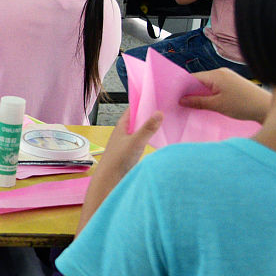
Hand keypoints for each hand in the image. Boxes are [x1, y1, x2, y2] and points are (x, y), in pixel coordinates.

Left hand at [78, 110, 161, 228]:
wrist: (110, 179)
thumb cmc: (118, 160)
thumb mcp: (135, 142)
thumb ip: (148, 128)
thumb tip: (159, 112)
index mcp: (121, 126)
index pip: (132, 109)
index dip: (142, 102)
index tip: (154, 95)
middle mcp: (123, 132)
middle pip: (137, 119)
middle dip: (148, 113)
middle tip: (165, 107)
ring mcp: (127, 142)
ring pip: (140, 130)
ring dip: (150, 126)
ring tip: (165, 120)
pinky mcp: (131, 152)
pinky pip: (142, 140)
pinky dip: (150, 137)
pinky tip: (159, 138)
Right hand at [179, 68, 270, 122]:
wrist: (266, 107)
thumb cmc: (243, 105)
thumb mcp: (217, 105)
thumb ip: (197, 101)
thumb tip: (181, 100)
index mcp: (216, 74)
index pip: (191, 78)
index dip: (181, 88)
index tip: (173, 99)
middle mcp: (220, 72)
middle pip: (198, 81)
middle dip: (190, 92)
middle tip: (181, 105)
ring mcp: (227, 77)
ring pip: (206, 85)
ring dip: (200, 95)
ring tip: (194, 106)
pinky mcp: (232, 83)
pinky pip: (215, 87)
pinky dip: (209, 95)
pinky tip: (207, 104)